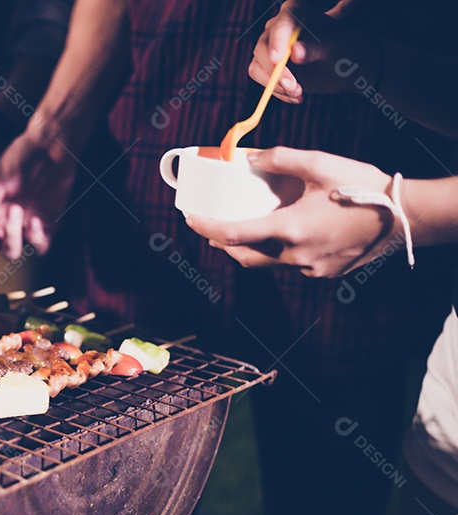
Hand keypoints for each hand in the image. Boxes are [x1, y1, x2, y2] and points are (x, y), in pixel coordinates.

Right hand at [0, 129, 77, 259]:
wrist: (49, 148)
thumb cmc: (19, 159)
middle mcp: (4, 223)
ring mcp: (24, 227)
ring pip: (12, 251)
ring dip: (11, 236)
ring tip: (16, 209)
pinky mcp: (46, 226)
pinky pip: (40, 246)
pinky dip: (35, 238)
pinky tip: (35, 219)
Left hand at [185, 147, 396, 277]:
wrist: (406, 216)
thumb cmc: (364, 187)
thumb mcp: (320, 163)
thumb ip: (281, 159)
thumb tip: (251, 158)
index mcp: (289, 229)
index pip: (232, 234)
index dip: (205, 228)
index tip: (190, 220)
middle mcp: (295, 255)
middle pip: (244, 256)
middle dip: (222, 244)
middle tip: (210, 229)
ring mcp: (310, 268)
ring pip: (268, 263)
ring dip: (251, 249)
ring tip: (243, 230)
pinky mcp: (324, 273)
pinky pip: (291, 265)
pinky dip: (280, 251)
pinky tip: (285, 235)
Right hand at [250, 0, 379, 103]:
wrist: (343, 66)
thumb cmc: (343, 50)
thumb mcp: (334, 48)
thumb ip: (315, 48)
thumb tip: (296, 52)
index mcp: (296, 13)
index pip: (281, 24)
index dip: (277, 41)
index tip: (277, 59)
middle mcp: (278, 28)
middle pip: (262, 48)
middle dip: (275, 71)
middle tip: (293, 86)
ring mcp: (270, 48)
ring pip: (257, 66)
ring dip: (274, 85)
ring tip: (298, 92)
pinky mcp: (267, 67)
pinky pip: (261, 80)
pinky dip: (276, 92)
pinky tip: (296, 95)